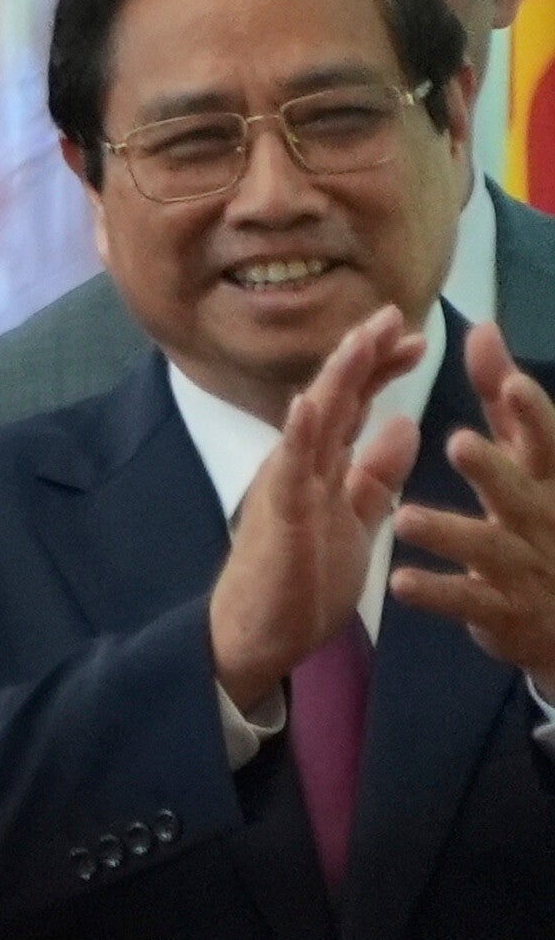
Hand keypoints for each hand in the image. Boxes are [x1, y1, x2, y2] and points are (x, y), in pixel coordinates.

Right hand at [207, 305, 427, 704]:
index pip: (354, 404)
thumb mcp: (356, 519)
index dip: (381, 369)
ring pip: (311, 421)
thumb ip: (375, 474)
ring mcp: (286, 486)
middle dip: (361, 356)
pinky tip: (312, 403)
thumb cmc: (302, 580)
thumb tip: (404, 425)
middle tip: (391, 313)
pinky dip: (300, 434)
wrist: (259, 634)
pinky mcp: (278, 515)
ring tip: (358, 341)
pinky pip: (289, 469)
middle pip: (333, 397)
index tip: (415, 337)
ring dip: (335, 379)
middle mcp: (299, 464)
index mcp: (321, 465)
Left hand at [394, 317, 554, 682]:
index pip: (547, 442)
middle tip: (457, 442)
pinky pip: (464, 600)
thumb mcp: (531, 463)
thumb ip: (504, 403)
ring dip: (448, 531)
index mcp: (550, 481)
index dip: (532, 414)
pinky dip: (435, 592)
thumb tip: (482, 330)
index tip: (513, 382)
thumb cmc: (542, 522)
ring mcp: (522, 567)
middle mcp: (542, 519)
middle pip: (520, 491)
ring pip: (486, 547)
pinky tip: (399, 582)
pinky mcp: (499, 610)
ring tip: (405, 517)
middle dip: (493, 468)